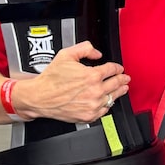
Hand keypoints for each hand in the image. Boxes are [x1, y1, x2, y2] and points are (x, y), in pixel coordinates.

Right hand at [11, 41, 129, 123]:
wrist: (40, 97)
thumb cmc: (51, 79)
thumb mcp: (66, 55)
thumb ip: (85, 49)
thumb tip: (97, 53)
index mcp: (92, 76)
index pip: (113, 70)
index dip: (117, 68)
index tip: (118, 68)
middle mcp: (95, 91)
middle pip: (117, 84)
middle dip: (122, 79)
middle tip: (125, 78)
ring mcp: (93, 105)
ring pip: (113, 98)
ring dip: (119, 92)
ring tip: (122, 89)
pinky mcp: (89, 116)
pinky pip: (104, 110)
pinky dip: (107, 105)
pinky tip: (108, 101)